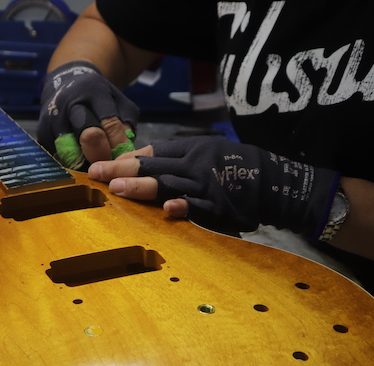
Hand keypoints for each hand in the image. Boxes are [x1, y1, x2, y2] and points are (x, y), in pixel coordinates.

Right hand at [37, 61, 138, 168]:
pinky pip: (58, 157)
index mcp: (94, 92)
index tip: (122, 158)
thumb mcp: (118, 102)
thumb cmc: (98, 98)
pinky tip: (78, 160)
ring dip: (84, 163)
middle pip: (89, 136)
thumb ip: (126, 125)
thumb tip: (124, 155)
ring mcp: (52, 118)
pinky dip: (70, 163)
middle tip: (107, 165)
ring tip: (93, 165)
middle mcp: (70, 103)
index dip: (118, 145)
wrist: (67, 84)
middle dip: (101, 155)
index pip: (110, 124)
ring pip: (72, 153)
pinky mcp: (41, 133)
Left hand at [89, 136, 339, 238]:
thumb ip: (180, 160)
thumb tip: (145, 166)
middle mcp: (195, 164)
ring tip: (118, 190)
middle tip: (95, 175)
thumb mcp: (209, 153)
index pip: (153, 153)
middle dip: (122, 171)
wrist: (278, 182)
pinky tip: (168, 209)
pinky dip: (185, 207)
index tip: (101, 165)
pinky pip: (199, 207)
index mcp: (192, 149)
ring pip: (169, 185)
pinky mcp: (219, 206)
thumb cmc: (239, 167)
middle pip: (153, 167)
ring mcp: (206, 185)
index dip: (126, 159)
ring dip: (143, 187)